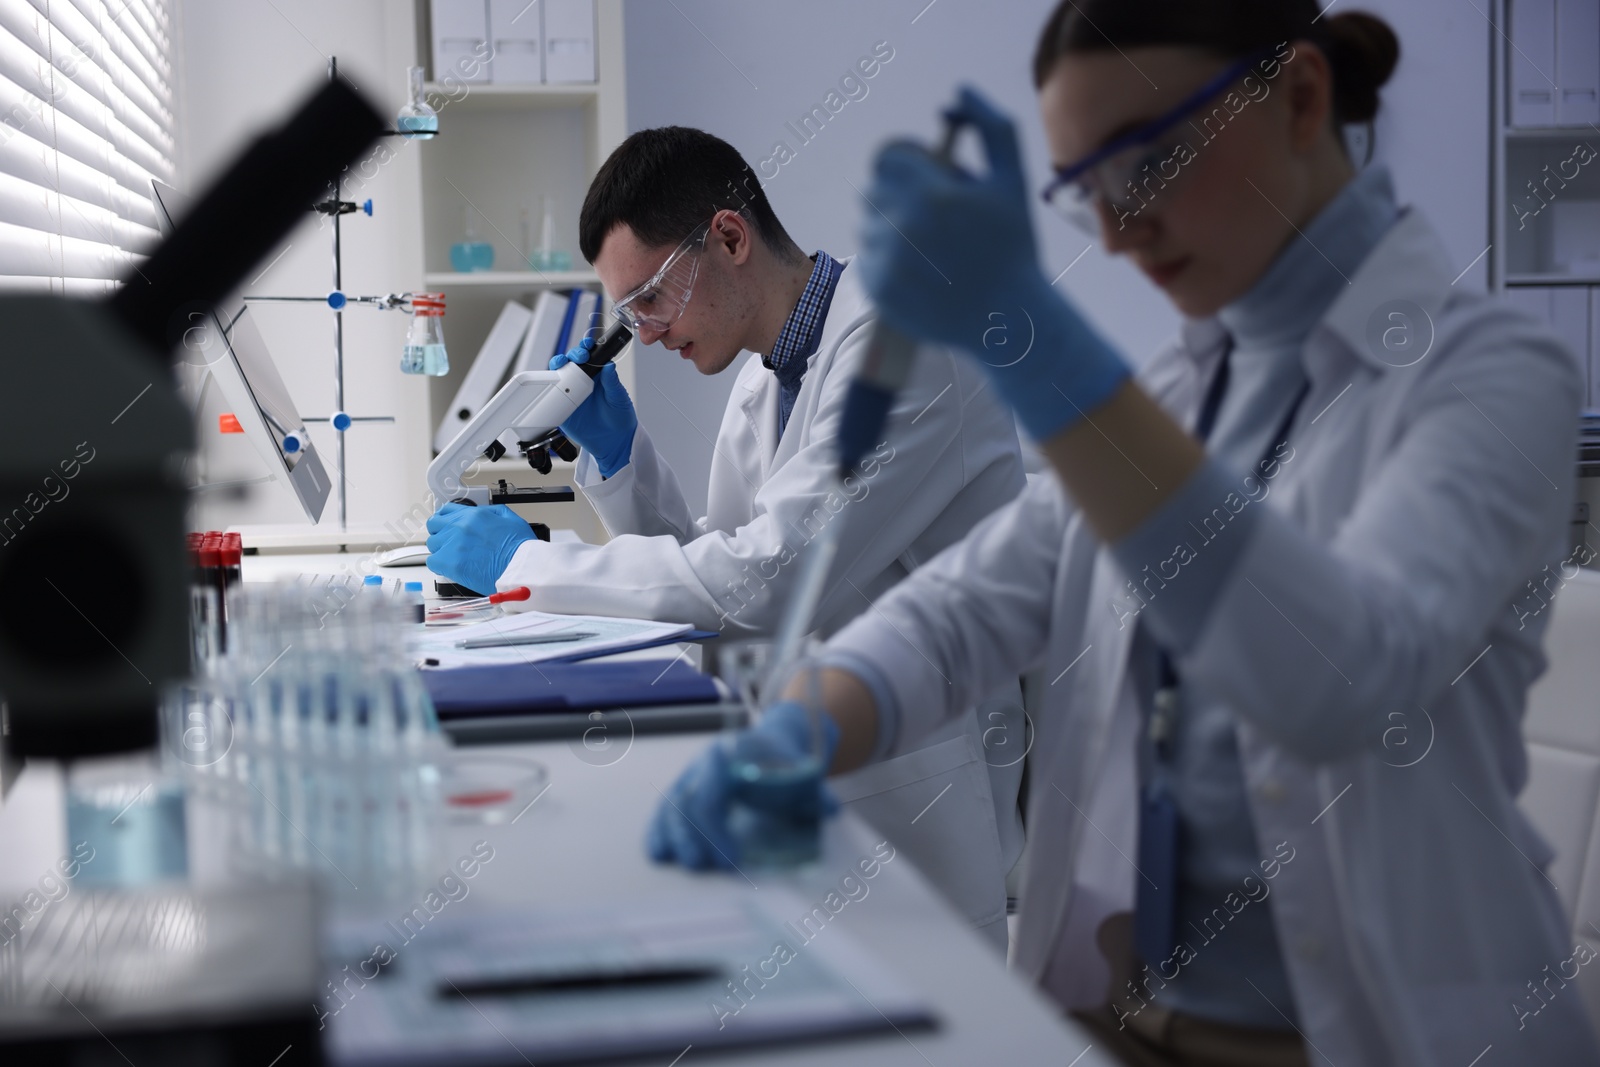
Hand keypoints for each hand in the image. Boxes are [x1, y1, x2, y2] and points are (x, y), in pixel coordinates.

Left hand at [424, 502, 535, 595]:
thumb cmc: (520, 549)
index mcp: (474, 515)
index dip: (446, 518)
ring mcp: (453, 544)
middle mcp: (460, 527)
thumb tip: (483, 514)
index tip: (446, 524)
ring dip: (441, 549)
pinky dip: (440, 565)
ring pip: (433, 544)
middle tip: (449, 542)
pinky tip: (451, 567)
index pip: (447, 510)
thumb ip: (492, 513)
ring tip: (455, 558)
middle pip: (435, 525)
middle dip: (441, 532)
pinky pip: (433, 562)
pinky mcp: (450, 563)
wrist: (521, 569)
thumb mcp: (511, 519)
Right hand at [550, 337, 636, 477]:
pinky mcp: (562, 408)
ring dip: (557, 367)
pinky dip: (547, 390)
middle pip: (570, 363)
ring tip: (560, 365)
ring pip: (558, 376)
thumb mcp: (619, 398)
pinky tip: (551, 385)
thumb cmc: (620, 417)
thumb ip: (612, 382)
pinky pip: (551, 397)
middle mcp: (582, 382)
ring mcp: (571, 394)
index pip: (589, 357)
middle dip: (570, 356)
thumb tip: (609, 365)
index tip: (587, 346)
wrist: (613, 442)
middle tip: (577, 358)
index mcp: (597, 376)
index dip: (585, 348)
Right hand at [645, 701, 840, 869]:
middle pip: (687, 800)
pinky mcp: (686, 788)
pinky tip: (659, 851)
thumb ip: (814, 791)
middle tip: (702, 867)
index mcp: (733, 754)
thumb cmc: (786, 761)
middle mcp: (707, 762)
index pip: (713, 792)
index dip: (716, 829)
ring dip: (672, 836)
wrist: (775, 740)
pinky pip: (667, 808)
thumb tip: (829, 809)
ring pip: (672, 804)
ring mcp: (693, 774)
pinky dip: (660, 829)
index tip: (730, 859)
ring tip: (680, 863)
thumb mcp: (803, 770)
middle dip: (691, 836)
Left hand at [857, 85, 1129, 442]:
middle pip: (875, 188)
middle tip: (933, 210)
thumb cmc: (1013, 245)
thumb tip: (956, 95)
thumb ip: (990, 126)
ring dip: (892, 225)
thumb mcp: (1012, 179)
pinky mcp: (877, 291)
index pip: (887, 156)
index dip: (907, 160)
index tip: (927, 174)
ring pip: (868, 223)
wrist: (1006, 318)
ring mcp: (885, 262)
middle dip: (900, 192)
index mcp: (932, 194)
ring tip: (929, 242)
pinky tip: (920, 267)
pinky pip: (866, 257)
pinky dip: (886, 258)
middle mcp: (902, 228)